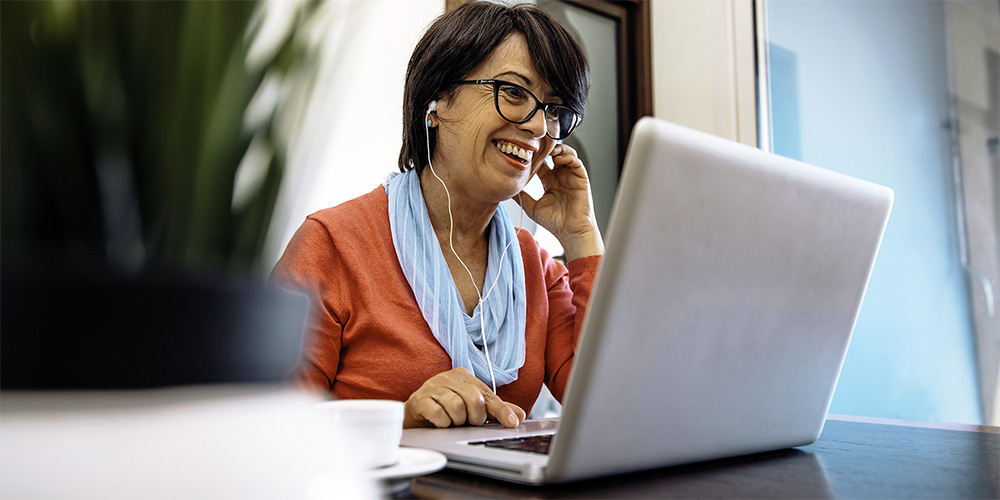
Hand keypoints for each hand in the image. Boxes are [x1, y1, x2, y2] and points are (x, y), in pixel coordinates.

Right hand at [403, 367, 526, 428]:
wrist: (416, 413)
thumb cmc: (446, 408)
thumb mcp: (472, 407)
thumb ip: (495, 409)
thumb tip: (519, 415)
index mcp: (464, 376)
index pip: (489, 395)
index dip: (502, 410)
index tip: (512, 423)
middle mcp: (449, 377)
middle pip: (474, 399)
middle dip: (474, 418)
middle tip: (468, 423)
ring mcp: (432, 387)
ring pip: (456, 407)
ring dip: (457, 421)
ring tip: (452, 422)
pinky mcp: (419, 399)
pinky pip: (438, 413)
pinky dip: (443, 423)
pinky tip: (440, 423)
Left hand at [515, 144, 603, 259]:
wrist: (571, 232)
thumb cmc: (554, 222)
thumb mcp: (531, 206)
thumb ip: (520, 196)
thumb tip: (505, 189)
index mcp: (549, 181)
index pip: (541, 162)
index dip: (534, 155)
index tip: (524, 151)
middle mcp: (560, 176)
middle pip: (553, 154)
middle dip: (546, 147)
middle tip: (536, 144)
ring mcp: (571, 176)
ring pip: (565, 154)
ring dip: (557, 149)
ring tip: (548, 149)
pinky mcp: (581, 178)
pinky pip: (575, 161)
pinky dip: (567, 156)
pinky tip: (558, 157)